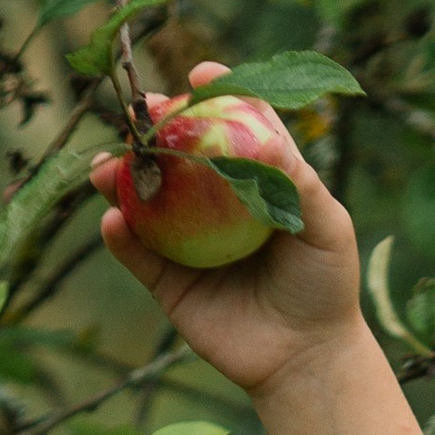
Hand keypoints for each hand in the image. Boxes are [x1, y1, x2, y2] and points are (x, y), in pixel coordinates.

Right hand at [91, 60, 364, 400]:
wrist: (307, 358)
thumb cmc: (325, 286)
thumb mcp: (325, 228)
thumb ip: (299, 183)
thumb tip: (269, 135)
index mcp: (254, 182)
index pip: (230, 127)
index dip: (213, 97)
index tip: (199, 76)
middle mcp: (213, 205)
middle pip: (175, 155)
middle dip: (153, 128)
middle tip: (142, 113)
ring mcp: (185, 241)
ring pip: (142, 199)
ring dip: (120, 176)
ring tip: (109, 165)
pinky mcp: (166, 282)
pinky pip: (134, 252)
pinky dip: (118, 234)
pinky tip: (112, 219)